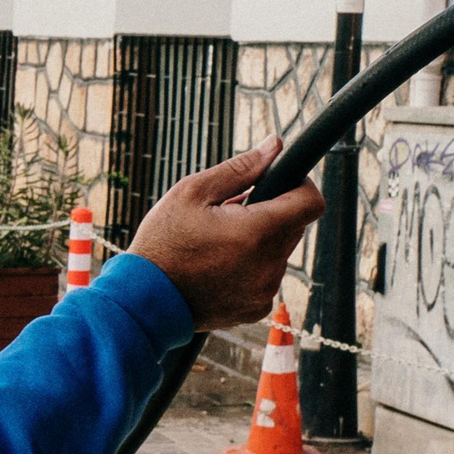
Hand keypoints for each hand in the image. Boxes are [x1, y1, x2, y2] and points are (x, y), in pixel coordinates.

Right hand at [125, 136, 324, 332]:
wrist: (142, 299)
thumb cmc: (162, 242)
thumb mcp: (192, 192)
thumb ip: (240, 167)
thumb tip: (275, 145)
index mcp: (258, 231)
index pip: (311, 202)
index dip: (301, 186)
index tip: (280, 183)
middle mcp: (269, 264)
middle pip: (293, 226)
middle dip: (270, 213)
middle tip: (230, 214)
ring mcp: (264, 290)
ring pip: (278, 253)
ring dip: (258, 242)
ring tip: (217, 244)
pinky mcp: (256, 308)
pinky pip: (265, 278)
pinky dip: (250, 269)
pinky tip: (217, 268)